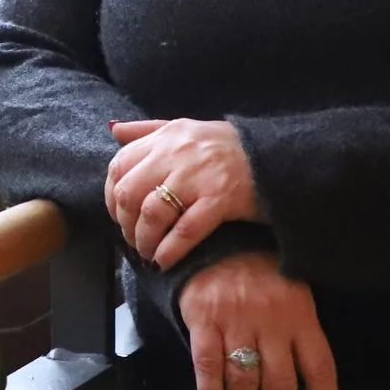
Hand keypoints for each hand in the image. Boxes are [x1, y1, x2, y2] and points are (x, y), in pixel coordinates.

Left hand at [104, 117, 259, 267]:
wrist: (278, 157)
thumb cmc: (229, 147)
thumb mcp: (186, 128)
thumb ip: (148, 131)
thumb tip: (114, 130)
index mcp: (167, 136)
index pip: (119, 165)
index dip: (111, 196)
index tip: (118, 215)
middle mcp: (178, 153)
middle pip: (130, 193)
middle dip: (125, 223)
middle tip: (133, 240)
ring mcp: (199, 177)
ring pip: (152, 214)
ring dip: (145, 241)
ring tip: (149, 253)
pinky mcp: (221, 200)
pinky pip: (184, 230)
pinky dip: (170, 250)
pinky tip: (165, 261)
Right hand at [177, 250, 340, 389]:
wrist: (215, 236)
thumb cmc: (260, 274)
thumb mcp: (294, 293)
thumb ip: (300, 335)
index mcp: (301, 315)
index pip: (319, 369)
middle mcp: (272, 321)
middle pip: (280, 383)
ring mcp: (236, 319)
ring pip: (244, 380)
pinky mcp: (204, 318)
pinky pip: (208, 365)